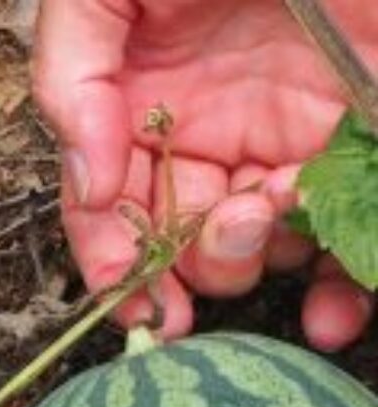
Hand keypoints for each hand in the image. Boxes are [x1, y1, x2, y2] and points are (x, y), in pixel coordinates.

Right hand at [32, 0, 376, 348]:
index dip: (111, 264)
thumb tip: (88, 184)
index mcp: (146, 106)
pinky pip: (340, 246)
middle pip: (179, 244)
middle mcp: (210, 138)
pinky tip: (331, 315)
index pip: (110, 209)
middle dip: (189, 265)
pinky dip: (339, 295)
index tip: (129, 306)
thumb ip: (72, 76)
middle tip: (218, 230)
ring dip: (253, 264)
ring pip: (254, 254)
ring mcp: (284, 150)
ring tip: (266, 214)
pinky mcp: (355, 155)